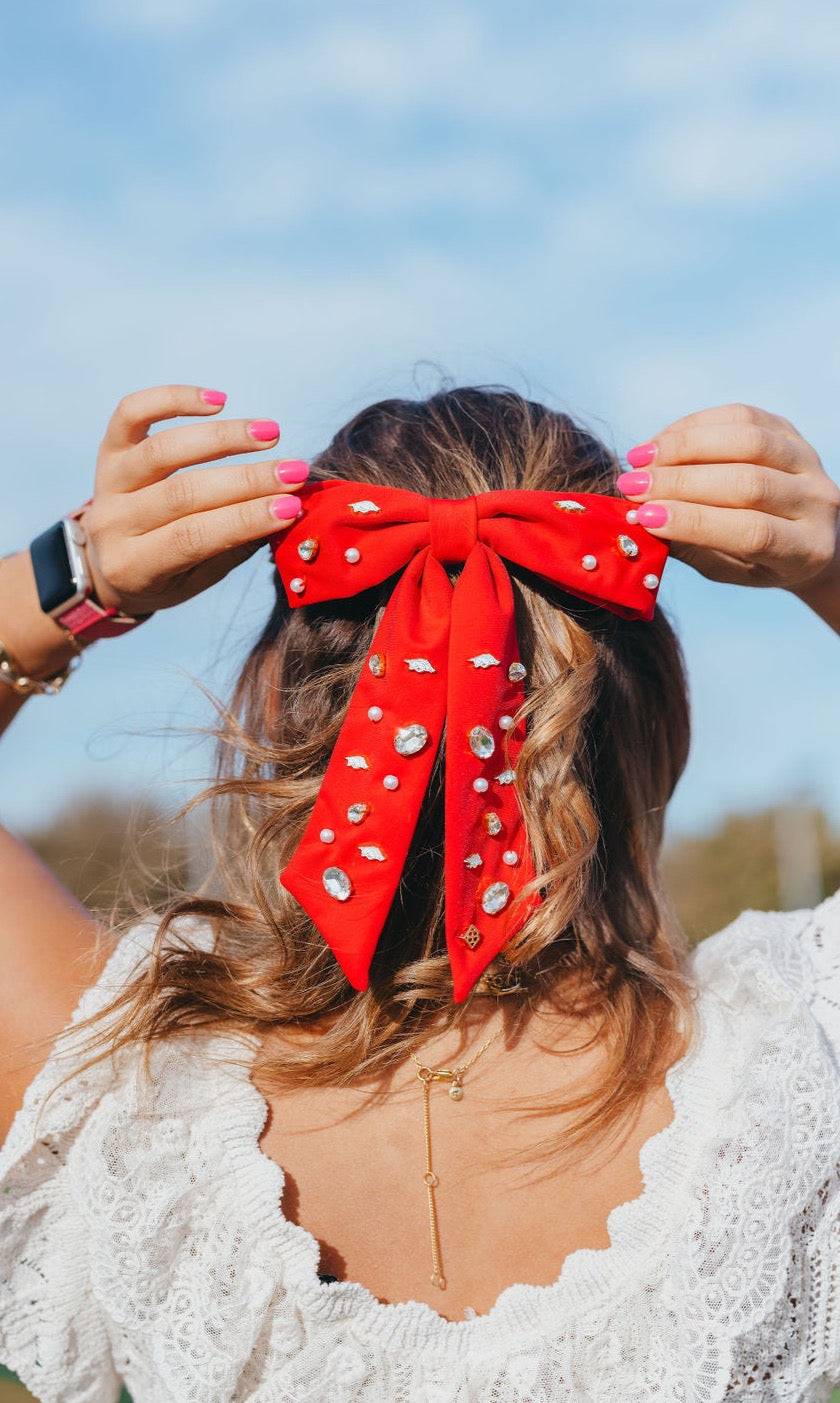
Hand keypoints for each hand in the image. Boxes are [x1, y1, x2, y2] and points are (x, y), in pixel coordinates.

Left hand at [80, 385, 307, 614]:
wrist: (105, 564)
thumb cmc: (165, 575)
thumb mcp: (196, 578)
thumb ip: (234, 546)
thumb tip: (286, 509)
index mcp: (134, 566)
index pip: (193, 537)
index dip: (244, 519)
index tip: (291, 506)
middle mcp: (113, 522)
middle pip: (183, 493)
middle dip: (246, 480)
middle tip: (294, 471)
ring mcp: (108, 482)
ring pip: (163, 451)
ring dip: (223, 438)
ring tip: (270, 433)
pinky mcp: (108, 449)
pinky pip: (132, 413)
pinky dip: (173, 399)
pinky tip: (218, 400)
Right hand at [616, 403, 839, 591]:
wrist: (804, 532)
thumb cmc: (755, 561)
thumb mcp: (727, 568)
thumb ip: (691, 545)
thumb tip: (637, 519)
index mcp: (806, 549)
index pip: (753, 532)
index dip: (695, 521)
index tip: (644, 517)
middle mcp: (818, 502)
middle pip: (749, 484)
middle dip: (681, 483)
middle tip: (632, 487)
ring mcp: (808, 460)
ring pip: (747, 441)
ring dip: (684, 447)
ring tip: (640, 459)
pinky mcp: (790, 429)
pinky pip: (742, 416)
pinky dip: (694, 426)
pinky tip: (661, 442)